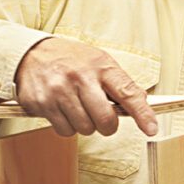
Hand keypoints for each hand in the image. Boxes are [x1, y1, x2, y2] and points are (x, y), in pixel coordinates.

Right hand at [14, 37, 157, 136]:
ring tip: (76, 106)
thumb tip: (142, 104)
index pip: (127, 93)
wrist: (31, 53)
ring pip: (84, 129)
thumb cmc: (71, 59)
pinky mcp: (41, 104)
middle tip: (101, 117)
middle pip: (105, 121)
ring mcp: (58, 91)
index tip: (152, 129)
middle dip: (107, 126)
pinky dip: (66, 125)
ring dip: (84, 124)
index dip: (142, 114)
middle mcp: (79, 78)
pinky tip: (61, 109)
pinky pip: (64, 131)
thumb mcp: (99, 61)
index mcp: (100, 66)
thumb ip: (119, 83)